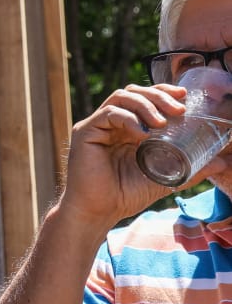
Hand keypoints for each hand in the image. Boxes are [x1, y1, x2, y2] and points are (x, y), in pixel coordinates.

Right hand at [58, 82, 227, 228]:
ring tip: (162, 122)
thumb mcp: (164, 178)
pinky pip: (108, 113)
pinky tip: (142, 133)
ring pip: (121, 97)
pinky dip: (129, 119)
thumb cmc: (125, 195)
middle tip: (179, 109)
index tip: (184, 95)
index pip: (145, 99)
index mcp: (127, 128)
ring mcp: (97, 126)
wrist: (99, 211)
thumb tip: (222, 162)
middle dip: (158, 96)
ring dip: (146, 105)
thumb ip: (189, 168)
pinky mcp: (85, 131)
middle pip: (134, 92)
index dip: (163, 92)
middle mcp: (111, 123)